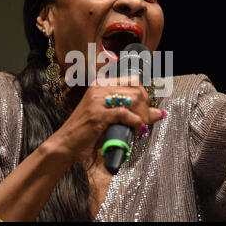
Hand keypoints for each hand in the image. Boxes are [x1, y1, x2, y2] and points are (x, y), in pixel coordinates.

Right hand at [48, 76, 164, 163]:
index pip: (133, 80)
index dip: (143, 96)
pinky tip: (135, 131)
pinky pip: (125, 114)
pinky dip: (135, 123)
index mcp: (101, 85)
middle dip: (145, 106)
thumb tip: (160, 113)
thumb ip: (134, 114)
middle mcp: (99, 88)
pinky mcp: (98, 115)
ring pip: (132, 99)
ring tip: (139, 127)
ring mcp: (97, 100)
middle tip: (143, 122)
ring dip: (141, 115)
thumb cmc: (87, 133)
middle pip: (136, 88)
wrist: (65, 144)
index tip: (144, 111)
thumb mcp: (112, 120)